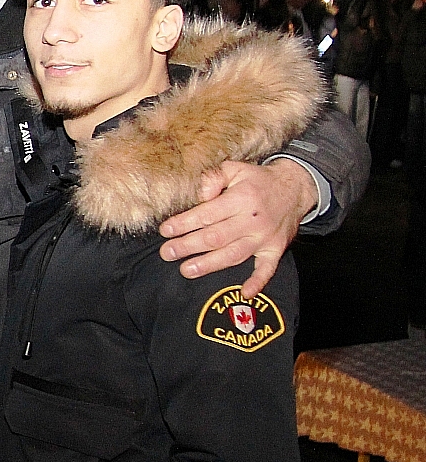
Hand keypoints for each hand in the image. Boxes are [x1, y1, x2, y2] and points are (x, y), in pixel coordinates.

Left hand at [157, 158, 315, 298]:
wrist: (295, 189)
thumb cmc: (257, 180)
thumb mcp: (236, 168)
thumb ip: (214, 177)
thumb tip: (200, 193)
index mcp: (242, 199)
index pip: (208, 214)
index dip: (184, 223)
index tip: (166, 230)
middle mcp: (253, 220)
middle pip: (216, 237)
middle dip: (188, 246)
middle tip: (167, 252)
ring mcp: (265, 237)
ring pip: (234, 254)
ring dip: (209, 264)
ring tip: (186, 270)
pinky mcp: (275, 249)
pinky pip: (268, 268)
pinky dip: (258, 281)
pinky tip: (246, 293)